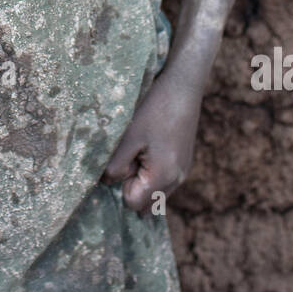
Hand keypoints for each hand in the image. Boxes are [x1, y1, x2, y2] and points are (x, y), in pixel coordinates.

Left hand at [101, 69, 202, 214]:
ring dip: (143, 181)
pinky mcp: (184, 162)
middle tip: (131, 158)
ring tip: (140, 152)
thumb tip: (108, 184)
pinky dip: (153, 173)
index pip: (133, 203)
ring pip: (156, 194)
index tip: (124, 159)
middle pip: (146, 204)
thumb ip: (114, 167)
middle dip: (133, 187)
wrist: (182, 87)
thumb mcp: (127, 138)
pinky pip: (165, 182)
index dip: (122, 185)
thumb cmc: (152, 110)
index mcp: (163, 177)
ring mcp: (183, 171)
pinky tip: (150, 149)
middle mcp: (177, 180)